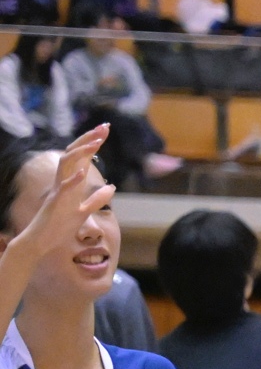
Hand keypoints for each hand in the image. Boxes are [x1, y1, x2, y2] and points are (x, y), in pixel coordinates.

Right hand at [3, 125, 110, 268]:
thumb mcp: (84, 211)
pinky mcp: (55, 203)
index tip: (106, 130)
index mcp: (70, 182)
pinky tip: (82, 171)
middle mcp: (63, 182)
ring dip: (81, 152)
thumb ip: (97, 199)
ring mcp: (58, 191)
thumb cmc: (59, 226)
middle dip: (89, 139)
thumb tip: (112, 187)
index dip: (93, 143)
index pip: (82, 157)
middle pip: (74, 154)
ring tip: (97, 142)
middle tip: (105, 127)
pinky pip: (63, 188)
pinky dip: (72, 179)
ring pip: (67, 165)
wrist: (41, 241)